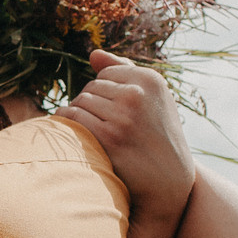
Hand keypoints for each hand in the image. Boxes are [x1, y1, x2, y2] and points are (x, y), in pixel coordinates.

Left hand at [58, 51, 194, 220]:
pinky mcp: (108, 137)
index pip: (106, 73)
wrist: (170, 183)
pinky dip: (67, 126)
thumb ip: (125, 73)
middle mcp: (138, 94)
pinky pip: (72, 119)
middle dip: (91, 105)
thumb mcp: (153, 100)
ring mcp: (123, 116)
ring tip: (95, 134)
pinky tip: (76, 137)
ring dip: (79, 117)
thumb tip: (93, 54)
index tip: (114, 113)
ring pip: (80, 102)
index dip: (104, 93)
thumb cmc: (158, 138)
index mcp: (151, 80)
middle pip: (90, 88)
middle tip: (105, 128)